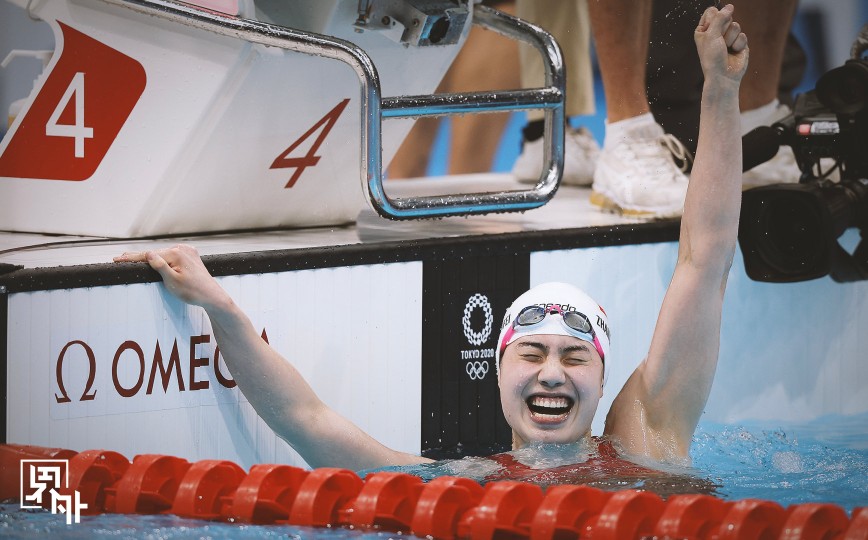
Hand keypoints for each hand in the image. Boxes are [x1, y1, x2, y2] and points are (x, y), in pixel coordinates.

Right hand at [113, 244, 230, 309]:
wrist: (212, 296)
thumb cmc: (194, 291)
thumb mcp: (172, 281)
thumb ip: (159, 266)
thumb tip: (148, 253)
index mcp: (177, 254)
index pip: (149, 255)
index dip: (132, 258)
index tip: (118, 259)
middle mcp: (183, 249)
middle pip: (155, 253)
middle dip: (138, 257)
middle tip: (120, 258)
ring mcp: (188, 252)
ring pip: (164, 255)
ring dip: (150, 258)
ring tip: (133, 258)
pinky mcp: (191, 257)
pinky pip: (172, 257)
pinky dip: (162, 259)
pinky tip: (153, 259)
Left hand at [694, 4, 748, 84]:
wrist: (723, 76)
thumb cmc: (712, 58)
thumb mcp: (711, 35)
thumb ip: (720, 18)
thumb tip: (730, 6)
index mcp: (703, 30)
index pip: (711, 12)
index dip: (714, 19)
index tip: (711, 30)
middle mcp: (716, 32)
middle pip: (726, 16)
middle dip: (723, 29)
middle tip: (719, 42)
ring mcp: (728, 37)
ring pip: (735, 25)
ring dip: (730, 38)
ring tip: (726, 49)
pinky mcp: (739, 43)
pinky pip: (743, 35)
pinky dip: (738, 44)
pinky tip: (734, 52)